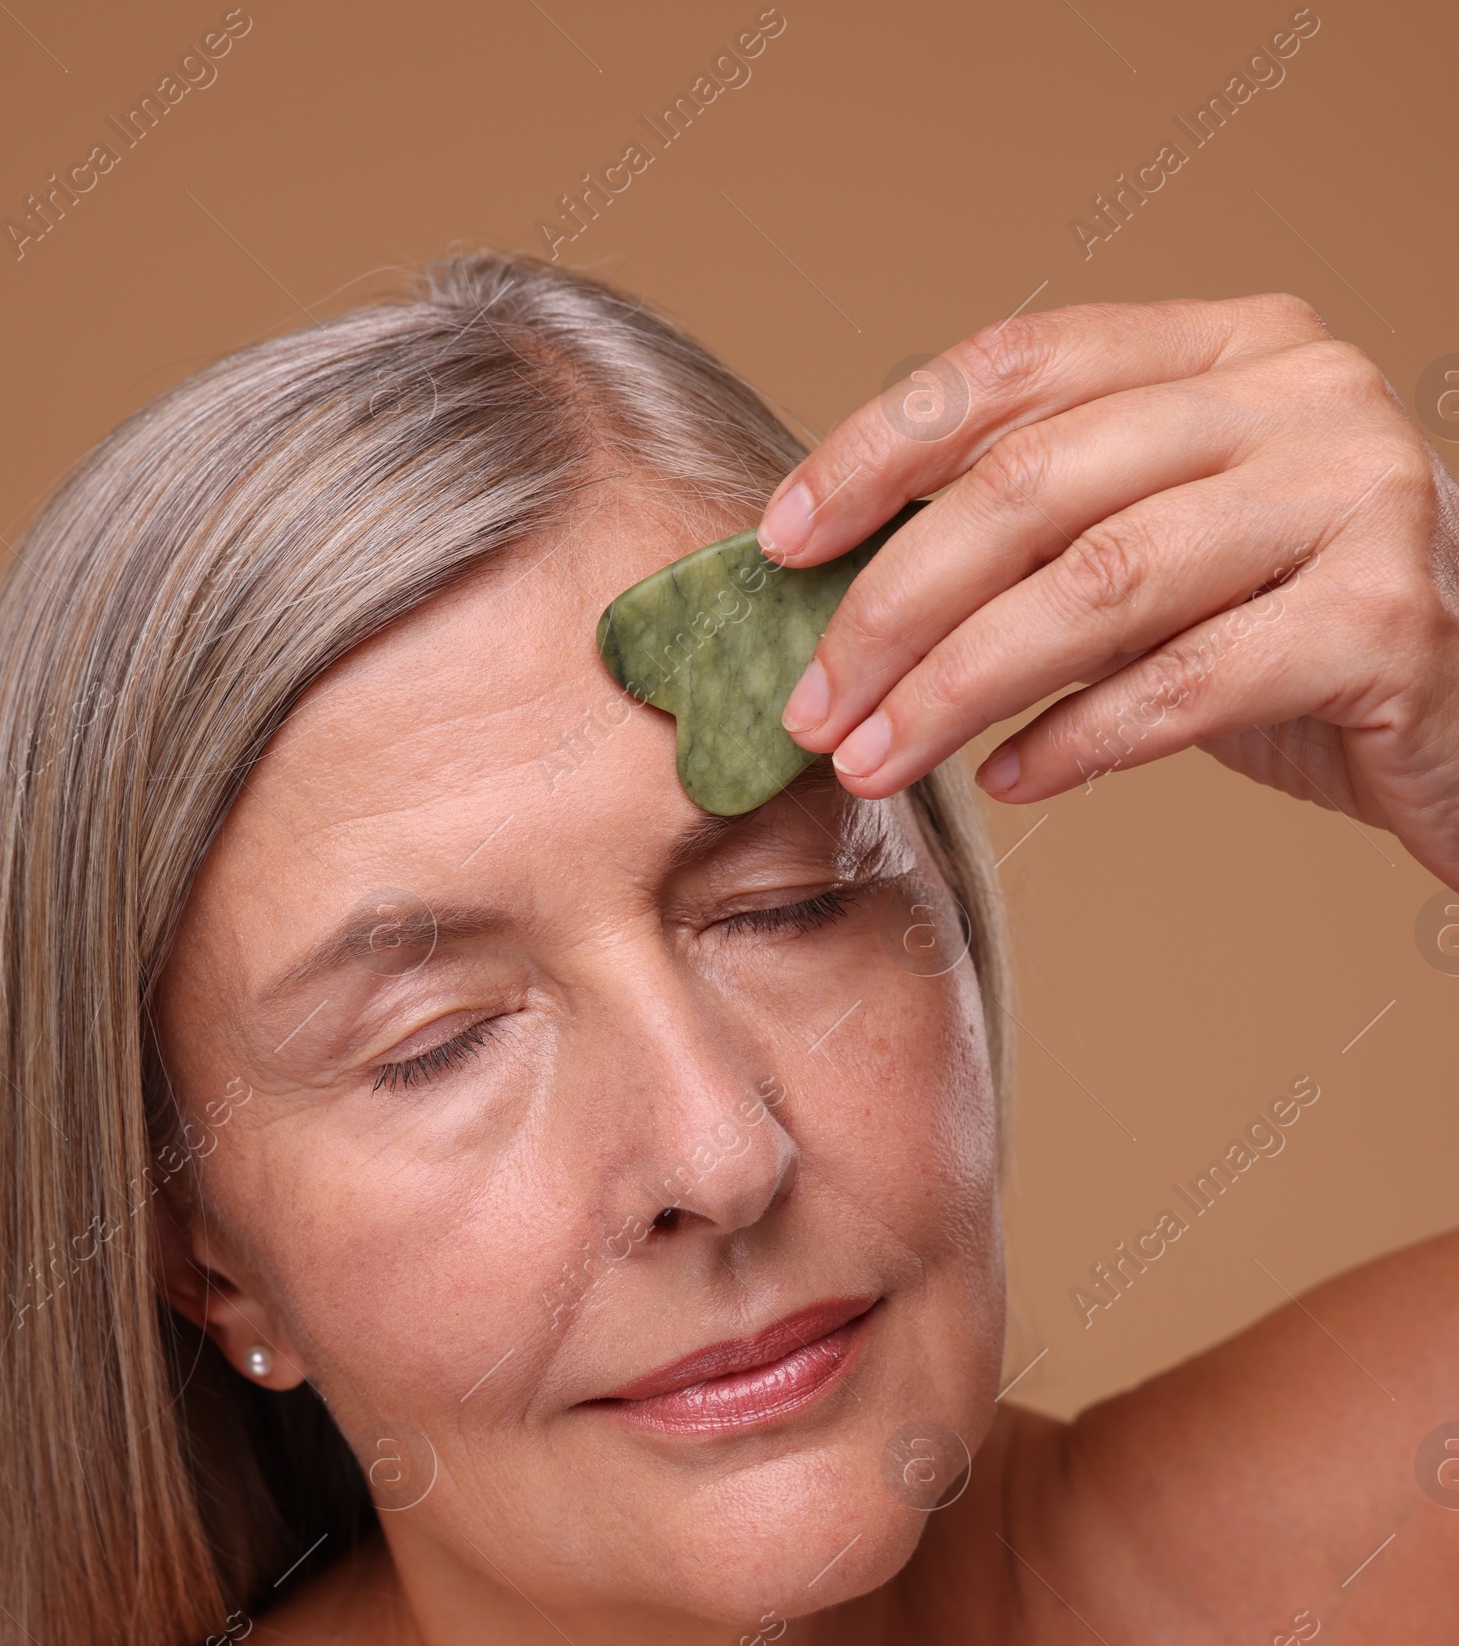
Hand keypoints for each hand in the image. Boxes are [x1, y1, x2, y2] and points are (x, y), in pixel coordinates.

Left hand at [759, 295, 1458, 887]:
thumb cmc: (1299, 633)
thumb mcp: (1174, 553)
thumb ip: (1055, 536)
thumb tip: (845, 598)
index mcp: (1234, 343)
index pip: (1019, 365)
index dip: (880, 450)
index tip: (780, 542)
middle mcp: (1302, 393)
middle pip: (1036, 483)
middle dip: (892, 604)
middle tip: (811, 702)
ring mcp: (1355, 497)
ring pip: (1097, 585)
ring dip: (956, 687)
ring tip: (876, 760)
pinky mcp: (1386, 621)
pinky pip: (1183, 685)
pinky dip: (1074, 741)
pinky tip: (1008, 780)